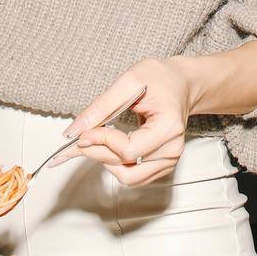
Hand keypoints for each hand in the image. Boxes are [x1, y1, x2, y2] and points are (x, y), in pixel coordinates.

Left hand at [52, 59, 193, 187]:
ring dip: (105, 162)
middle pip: (126, 167)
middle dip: (97, 153)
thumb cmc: (160, 78)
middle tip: (79, 138)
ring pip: (128, 177)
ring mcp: (169, 160)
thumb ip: (101, 106)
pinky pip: (134, 176)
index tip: (83, 132)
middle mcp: (172, 149)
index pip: (128, 149)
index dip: (101, 142)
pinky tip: (108, 147)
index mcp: (168, 127)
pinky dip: (116, 164)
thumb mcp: (129, 81)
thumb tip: (75, 130)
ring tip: (94, 142)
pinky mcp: (163, 165)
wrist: (180, 83)